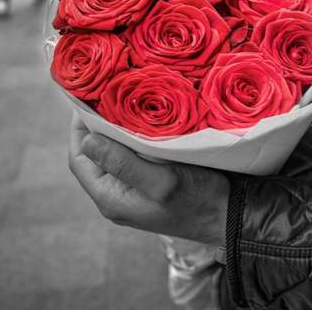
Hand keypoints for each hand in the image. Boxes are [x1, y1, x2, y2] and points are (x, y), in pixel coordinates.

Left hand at [68, 113, 229, 245]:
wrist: (231, 215)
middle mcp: (117, 196)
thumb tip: (88, 140)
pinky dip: (130, 138)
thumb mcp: (161, 180)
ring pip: (112, 154)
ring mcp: (132, 190)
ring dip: (113, 131)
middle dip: (95, 127)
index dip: (79, 130)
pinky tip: (141, 122)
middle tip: (105, 96)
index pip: (79, 159)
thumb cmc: (199, 199)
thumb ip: (123, 163)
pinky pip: (130, 157)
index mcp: (111, 198)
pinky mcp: (148, 183)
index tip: (86, 100)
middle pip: (93, 156)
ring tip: (122, 103)